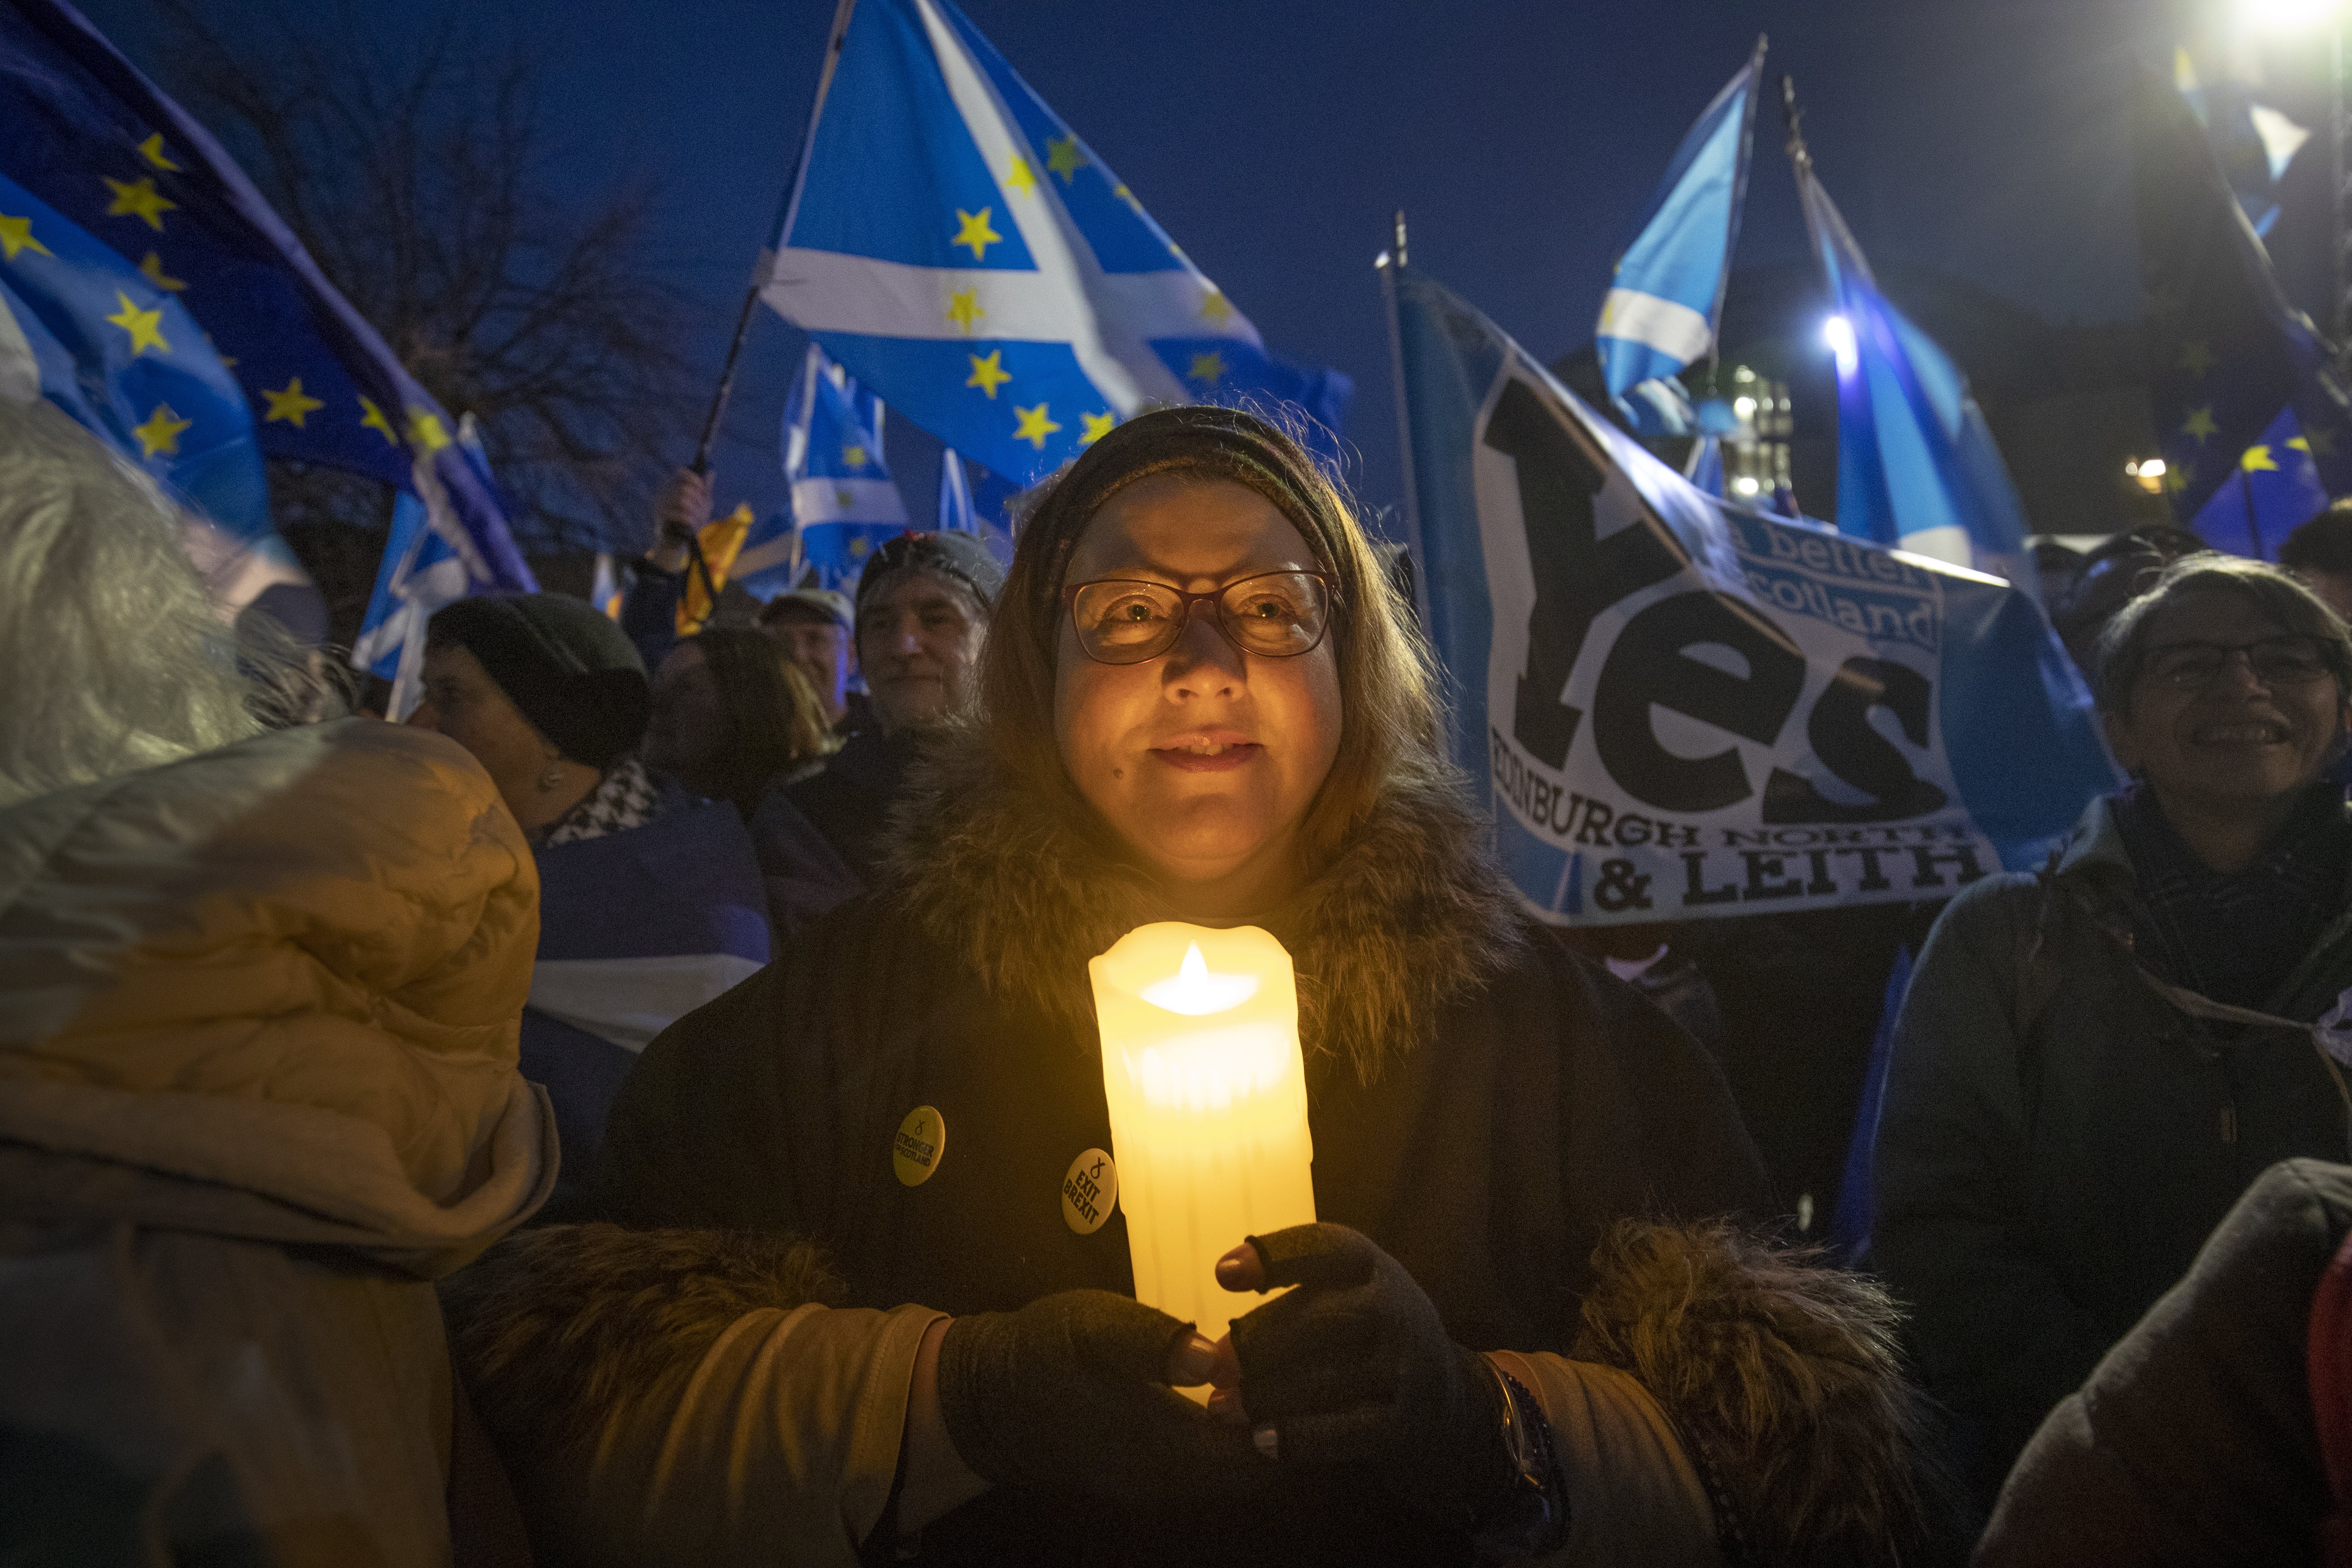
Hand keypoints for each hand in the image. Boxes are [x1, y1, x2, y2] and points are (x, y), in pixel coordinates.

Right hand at [648, 466, 710, 569]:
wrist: (674, 542)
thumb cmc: (688, 521)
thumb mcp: (700, 504)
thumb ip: (704, 489)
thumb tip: (712, 472)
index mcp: (671, 486)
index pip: (681, 473)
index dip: (695, 480)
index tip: (703, 491)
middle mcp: (663, 492)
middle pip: (685, 488)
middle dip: (698, 501)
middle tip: (702, 512)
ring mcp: (660, 504)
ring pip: (683, 499)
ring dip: (695, 511)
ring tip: (698, 520)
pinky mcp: (661, 517)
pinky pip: (679, 513)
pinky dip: (689, 520)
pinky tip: (692, 525)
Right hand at [934, 1289, 1273, 1503]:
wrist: (983, 1397)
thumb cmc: (1044, 1353)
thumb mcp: (1097, 1328)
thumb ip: (1156, 1342)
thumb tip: (1213, 1357)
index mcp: (1168, 1451)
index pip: (1263, 1453)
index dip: (1290, 1411)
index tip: (1303, 1363)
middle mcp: (1171, 1481)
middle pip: (1258, 1468)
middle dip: (1281, 1419)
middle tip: (1293, 1362)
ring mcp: (1156, 1484)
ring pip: (1232, 1469)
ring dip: (1253, 1426)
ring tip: (1264, 1369)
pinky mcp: (1143, 1474)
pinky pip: (1205, 1465)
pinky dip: (1226, 1433)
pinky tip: (1225, 1388)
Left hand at [1217, 1224, 1513, 1518]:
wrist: (1450, 1401)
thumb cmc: (1371, 1337)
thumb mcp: (1351, 1292)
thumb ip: (1297, 1291)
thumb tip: (1222, 1303)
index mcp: (1375, 1266)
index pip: (1325, 1247)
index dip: (1274, 1256)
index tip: (1223, 1275)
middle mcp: (1396, 1309)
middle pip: (1319, 1317)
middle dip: (1257, 1342)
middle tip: (1212, 1365)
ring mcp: (1405, 1367)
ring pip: (1325, 1378)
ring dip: (1264, 1395)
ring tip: (1221, 1407)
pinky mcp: (1404, 1423)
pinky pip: (1343, 1431)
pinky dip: (1297, 1437)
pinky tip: (1259, 1440)